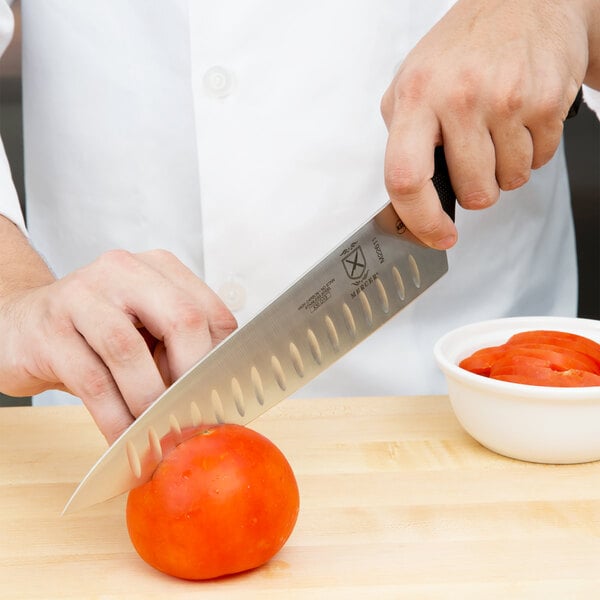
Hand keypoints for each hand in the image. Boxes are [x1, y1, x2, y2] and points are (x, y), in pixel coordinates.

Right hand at [0, 249, 236, 442]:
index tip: (219, 399)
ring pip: (130, 350)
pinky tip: (125, 438)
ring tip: (159, 433)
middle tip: (193, 417)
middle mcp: (124, 271)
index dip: (220, 361)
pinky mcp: (49, 329)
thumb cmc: (95, 333)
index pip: (211, 312)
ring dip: (150, 402)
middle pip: (182, 320)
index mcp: (159, 268)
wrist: (22, 325)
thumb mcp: (146, 330)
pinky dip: (114, 417)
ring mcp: (82, 295)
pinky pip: (92, 380)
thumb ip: (180, 348)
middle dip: (193, 377)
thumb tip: (215, 397)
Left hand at [381, 0, 594, 248]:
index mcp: (416, 95)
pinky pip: (539, 161)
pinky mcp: (547, 101)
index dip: (421, 220)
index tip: (436, 236)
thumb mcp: (413, 80)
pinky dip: (529, 153)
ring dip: (503, 170)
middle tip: (473, 159)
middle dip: (474, 189)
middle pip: (473, 192)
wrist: (525, 1)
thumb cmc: (463, 47)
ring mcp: (506, 100)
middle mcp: (460, 97)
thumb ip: (404, 136)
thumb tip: (407, 195)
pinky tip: (518, 122)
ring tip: (496, 130)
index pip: (406, 177)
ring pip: (509, 182)